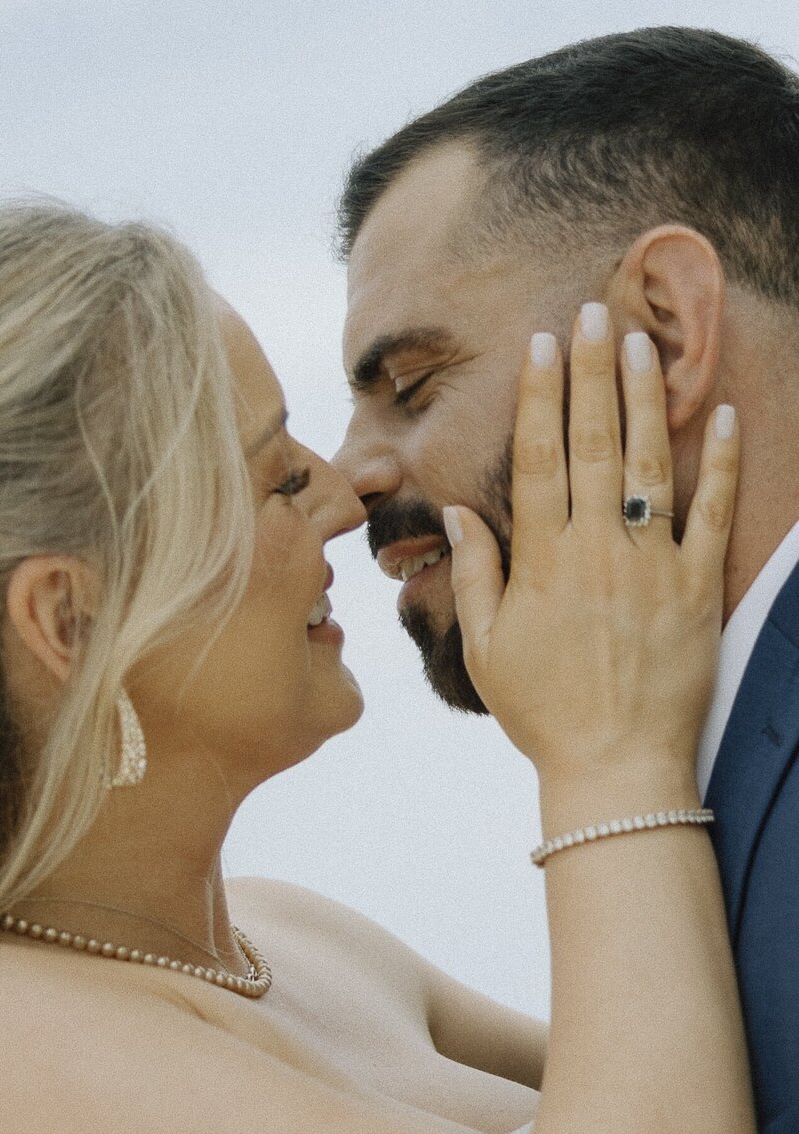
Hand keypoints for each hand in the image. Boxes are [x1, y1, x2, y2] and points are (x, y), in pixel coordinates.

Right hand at [443, 306, 738, 791]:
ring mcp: (654, 565)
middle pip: (594, 443)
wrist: (616, 767)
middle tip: (590, 314)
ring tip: (643, 341)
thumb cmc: (542, 711)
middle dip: (591, 372)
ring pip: (652, 464)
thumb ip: (477, 573)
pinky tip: (723, 413)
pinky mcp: (698, 588)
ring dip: (648, 398)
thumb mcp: (486, 648)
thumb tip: (461, 512)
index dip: (539, 394)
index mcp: (544, 560)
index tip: (541, 343)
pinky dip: (723, 463)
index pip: (539, 456)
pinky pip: (714, 515)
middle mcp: (599, 549)